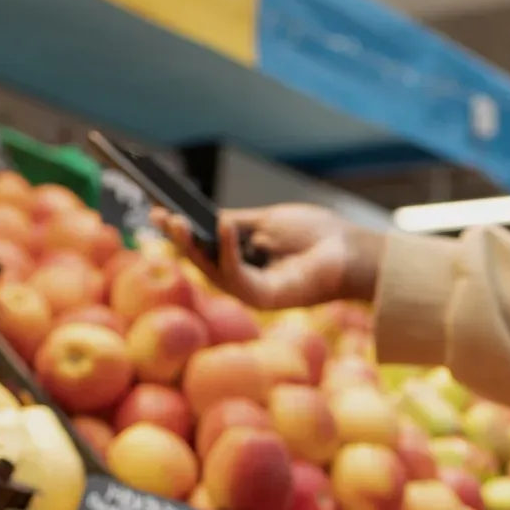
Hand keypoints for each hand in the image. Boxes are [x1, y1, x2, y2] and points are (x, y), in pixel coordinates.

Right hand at [154, 203, 384, 310]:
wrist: (351, 251)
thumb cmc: (316, 235)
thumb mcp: (267, 221)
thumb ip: (234, 223)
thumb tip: (203, 218)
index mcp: (243, 257)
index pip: (204, 245)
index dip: (181, 229)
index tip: (157, 209)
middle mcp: (243, 277)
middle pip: (202, 259)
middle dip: (179, 238)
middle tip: (159, 216)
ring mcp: (251, 290)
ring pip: (211, 270)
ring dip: (193, 245)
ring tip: (178, 220)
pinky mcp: (263, 299)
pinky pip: (237, 275)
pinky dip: (227, 251)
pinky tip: (222, 226)